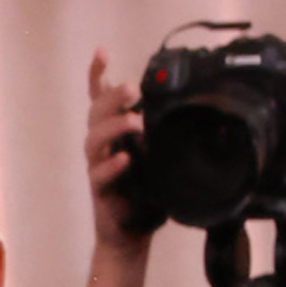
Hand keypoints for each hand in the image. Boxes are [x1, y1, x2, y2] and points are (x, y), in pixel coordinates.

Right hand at [73, 46, 153, 286]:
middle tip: (132, 88)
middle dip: (112, 96)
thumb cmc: (146, 194)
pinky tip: (125, 158)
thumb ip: (165, 135)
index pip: (99, 99)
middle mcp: (102, 145)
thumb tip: (192, 110)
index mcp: (114, 133)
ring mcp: (97, 167)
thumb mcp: (161, 157)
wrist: (132, 236)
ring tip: (135, 121)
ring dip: (113, 125)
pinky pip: (99, 175)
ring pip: (93, 138)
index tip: (101, 51)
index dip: (97, 75)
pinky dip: (112, 164)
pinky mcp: (99, 191)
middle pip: (95, 112)